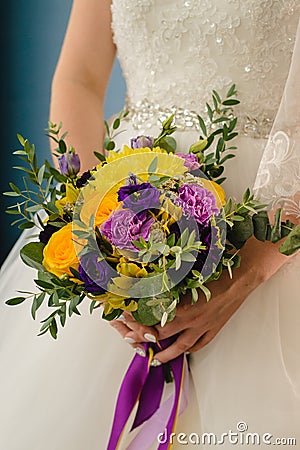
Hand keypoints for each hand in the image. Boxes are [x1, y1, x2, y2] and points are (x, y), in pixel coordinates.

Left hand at [110, 238, 291, 361]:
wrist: (241, 277)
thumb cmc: (215, 271)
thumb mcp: (187, 276)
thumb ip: (169, 286)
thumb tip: (149, 288)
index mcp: (182, 306)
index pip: (154, 319)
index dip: (139, 321)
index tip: (127, 319)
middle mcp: (191, 320)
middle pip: (164, 335)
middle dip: (147, 339)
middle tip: (134, 341)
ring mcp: (204, 326)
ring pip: (181, 346)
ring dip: (166, 353)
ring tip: (156, 358)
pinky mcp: (214, 328)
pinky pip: (200, 344)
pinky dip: (189, 349)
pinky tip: (182, 351)